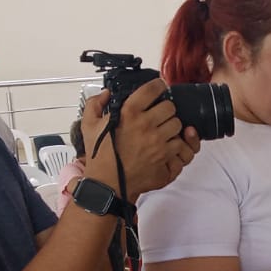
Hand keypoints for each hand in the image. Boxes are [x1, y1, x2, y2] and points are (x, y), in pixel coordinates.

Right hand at [85, 81, 199, 195]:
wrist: (108, 184)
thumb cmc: (100, 156)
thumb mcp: (89, 126)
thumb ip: (95, 104)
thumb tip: (105, 93)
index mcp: (128, 113)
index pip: (152, 89)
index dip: (159, 86)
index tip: (160, 87)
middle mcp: (146, 126)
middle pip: (171, 107)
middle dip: (166, 110)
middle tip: (159, 115)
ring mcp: (159, 143)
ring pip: (178, 126)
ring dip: (172, 128)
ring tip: (163, 132)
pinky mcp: (166, 158)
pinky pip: (182, 146)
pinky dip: (176, 145)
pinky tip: (168, 146)